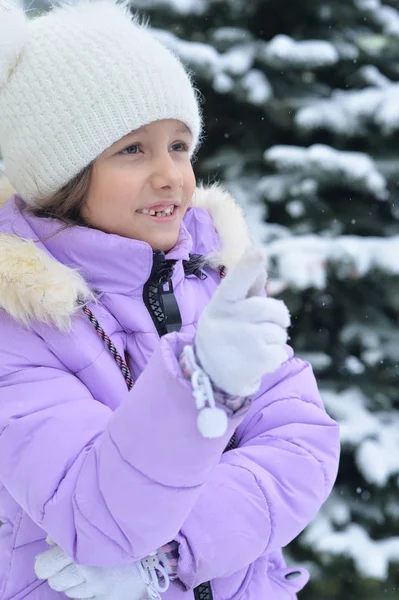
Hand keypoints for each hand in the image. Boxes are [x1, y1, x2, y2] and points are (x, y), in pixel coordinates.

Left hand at [34, 538, 168, 599]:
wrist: (151, 557)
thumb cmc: (120, 539)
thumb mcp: (95, 530)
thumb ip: (71, 533)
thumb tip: (49, 541)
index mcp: (82, 549)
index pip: (44, 565)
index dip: (46, 562)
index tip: (51, 558)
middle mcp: (86, 569)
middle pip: (54, 582)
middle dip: (58, 575)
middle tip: (67, 566)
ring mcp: (96, 587)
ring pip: (68, 592)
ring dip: (73, 583)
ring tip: (87, 570)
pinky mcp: (104, 599)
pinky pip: (83, 598)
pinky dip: (86, 591)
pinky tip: (97, 580)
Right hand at [196, 247, 289, 396]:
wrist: (211, 375)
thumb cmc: (225, 332)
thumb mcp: (227, 309)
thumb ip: (245, 285)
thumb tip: (257, 254)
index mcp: (222, 302)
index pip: (236, 280)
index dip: (248, 266)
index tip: (258, 252)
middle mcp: (230, 319)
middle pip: (272, 309)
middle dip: (277, 318)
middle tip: (267, 326)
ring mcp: (244, 340)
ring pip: (279, 332)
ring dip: (274, 340)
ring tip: (255, 347)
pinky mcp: (258, 360)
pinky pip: (281, 351)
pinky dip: (274, 358)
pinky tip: (257, 361)